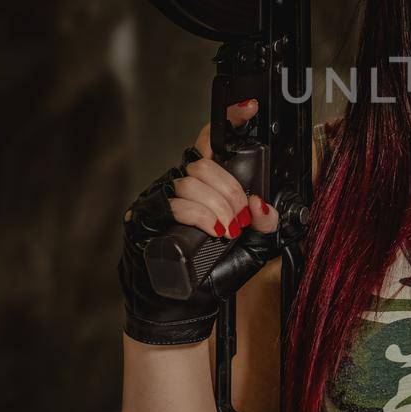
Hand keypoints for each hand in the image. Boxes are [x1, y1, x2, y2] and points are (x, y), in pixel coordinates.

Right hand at [120, 99, 279, 345]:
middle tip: (241, 216)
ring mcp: (160, 198)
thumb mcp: (252, 247)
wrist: (183, 304)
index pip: (212, 142)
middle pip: (206, 164)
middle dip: (232, 190)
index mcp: (204, 184)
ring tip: (227, 230)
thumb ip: (265, 226)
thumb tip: (265, 206)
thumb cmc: (214, 272)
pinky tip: (214, 231)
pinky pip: (176, 204)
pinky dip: (201, 216)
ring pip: (192, 181)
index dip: (230, 120)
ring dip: (219, 207)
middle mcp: (179, 184)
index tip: (248, 106)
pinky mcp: (145, 216)